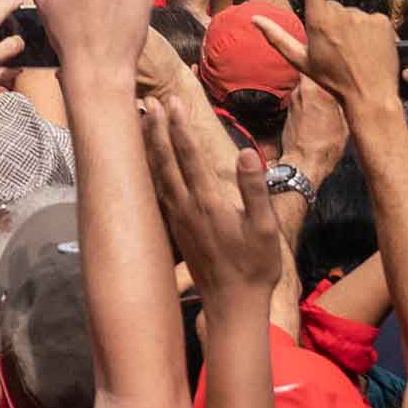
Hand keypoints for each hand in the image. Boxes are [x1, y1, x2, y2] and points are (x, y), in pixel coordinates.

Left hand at [145, 78, 285, 310]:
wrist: (233, 306)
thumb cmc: (255, 268)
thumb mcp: (265, 228)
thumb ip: (254, 190)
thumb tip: (247, 153)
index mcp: (209, 203)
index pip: (190, 156)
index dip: (179, 127)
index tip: (172, 101)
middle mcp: (186, 207)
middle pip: (166, 160)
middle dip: (157, 129)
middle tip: (149, 101)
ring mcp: (177, 219)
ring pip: (157, 174)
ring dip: (150, 146)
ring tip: (142, 122)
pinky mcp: (175, 230)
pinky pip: (157, 191)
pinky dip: (150, 170)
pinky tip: (147, 162)